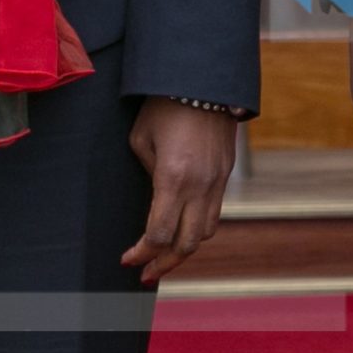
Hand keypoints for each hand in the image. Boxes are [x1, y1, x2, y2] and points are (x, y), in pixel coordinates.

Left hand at [122, 99, 235, 284]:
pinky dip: (197, 228)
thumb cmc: (165, 105)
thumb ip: (147, 174)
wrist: (204, 79)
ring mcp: (217, 180)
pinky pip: (214, 212)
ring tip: (165, 257)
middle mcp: (200, 186)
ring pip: (204, 233)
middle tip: (145, 273)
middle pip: (186, 245)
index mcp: (173, 178)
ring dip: (184, 249)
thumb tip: (155, 196)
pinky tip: (183, 229)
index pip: (159, 235)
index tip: (127, 259)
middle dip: (163, 264)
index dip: (142, 254)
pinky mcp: (226, 173)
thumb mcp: (141, 139)